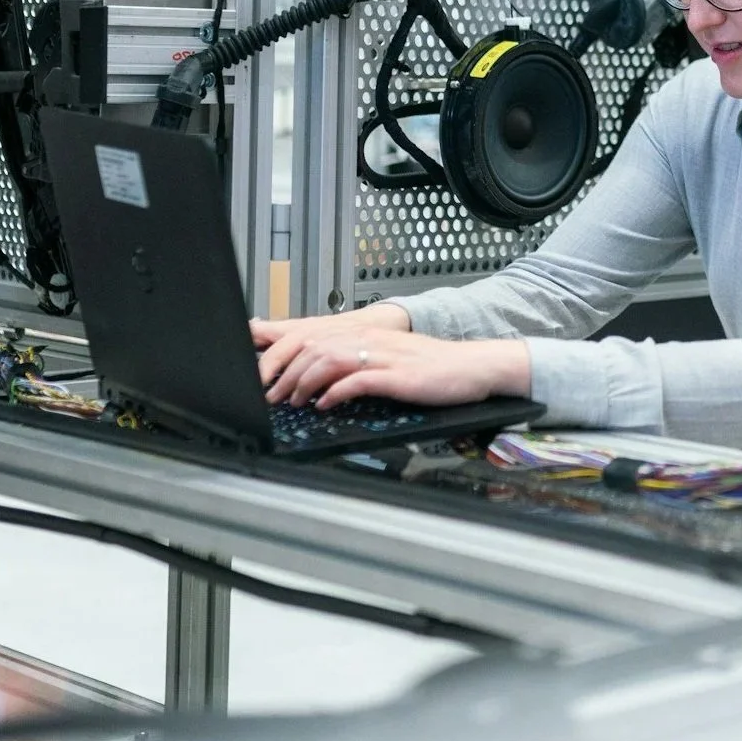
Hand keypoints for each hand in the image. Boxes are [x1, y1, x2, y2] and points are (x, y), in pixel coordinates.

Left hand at [264, 330, 530, 411]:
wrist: (474, 367)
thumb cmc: (435, 368)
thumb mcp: (392, 360)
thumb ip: (360, 364)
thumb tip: (327, 381)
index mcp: (368, 335)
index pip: (315, 337)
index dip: (285, 355)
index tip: (267, 376)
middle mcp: (372, 340)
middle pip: (314, 347)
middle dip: (285, 372)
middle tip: (271, 395)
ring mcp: (384, 357)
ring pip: (329, 360)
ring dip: (304, 382)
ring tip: (293, 402)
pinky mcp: (397, 376)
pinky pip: (357, 380)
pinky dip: (335, 393)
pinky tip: (325, 405)